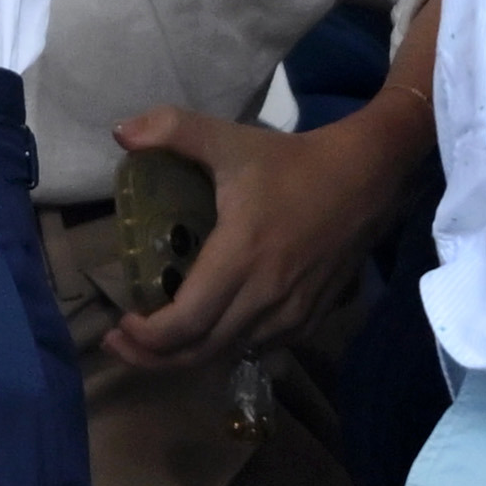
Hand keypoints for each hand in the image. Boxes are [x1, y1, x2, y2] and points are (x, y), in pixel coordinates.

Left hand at [101, 100, 434, 370]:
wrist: (365, 178)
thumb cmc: (291, 163)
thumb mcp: (228, 138)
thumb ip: (171, 129)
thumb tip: (120, 133)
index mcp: (240, 258)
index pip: (187, 324)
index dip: (148, 337)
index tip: (119, 323)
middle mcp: (266, 297)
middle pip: (203, 352)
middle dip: (155, 357)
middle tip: (121, 342)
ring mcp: (292, 313)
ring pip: (231, 353)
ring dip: (189, 356)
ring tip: (154, 340)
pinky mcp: (312, 317)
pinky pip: (260, 348)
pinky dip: (226, 348)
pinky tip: (205, 333)